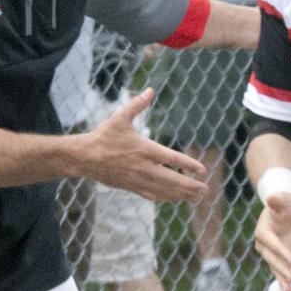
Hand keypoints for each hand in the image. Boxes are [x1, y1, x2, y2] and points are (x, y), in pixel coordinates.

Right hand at [76, 91, 207, 203]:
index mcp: (145, 149)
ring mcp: (138, 179)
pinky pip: (153, 196)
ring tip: (197, 197)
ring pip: (165, 190)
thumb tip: (150, 90)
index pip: (173, 159)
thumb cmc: (104, 136)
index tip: (203, 170)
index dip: (189, 165)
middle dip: (191, 186)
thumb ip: (137, 105)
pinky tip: (176, 200)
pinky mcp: (132, 187)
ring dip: (182, 195)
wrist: (85, 157)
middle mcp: (144, 167)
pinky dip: (166, 199)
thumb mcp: (120, 117)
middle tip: (205, 189)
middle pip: (173, 180)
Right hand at [254, 190, 290, 290]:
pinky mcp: (280, 262)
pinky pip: (281, 276)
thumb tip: (272, 198)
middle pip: (273, 260)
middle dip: (283, 270)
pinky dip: (284, 289)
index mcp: (263, 232)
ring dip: (282, 284)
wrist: (286, 212)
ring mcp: (272, 256)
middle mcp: (264, 246)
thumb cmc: (285, 205)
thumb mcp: (284, 202)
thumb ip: (278, 201)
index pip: (272, 244)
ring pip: (276, 272)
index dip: (282, 252)